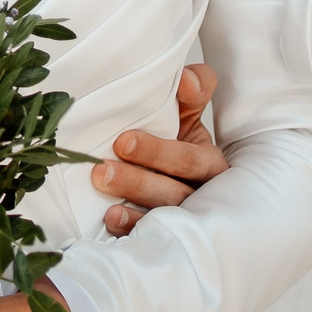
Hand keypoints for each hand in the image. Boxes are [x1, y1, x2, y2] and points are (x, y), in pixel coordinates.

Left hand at [97, 64, 225, 234]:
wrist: (156, 186)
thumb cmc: (168, 144)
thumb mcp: (182, 116)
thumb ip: (189, 91)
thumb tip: (187, 79)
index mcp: (207, 160)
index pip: (200, 143)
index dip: (183, 131)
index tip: (161, 109)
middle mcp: (201, 188)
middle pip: (184, 171)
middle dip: (154, 156)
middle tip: (120, 143)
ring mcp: (183, 212)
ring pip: (167, 201)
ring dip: (136, 187)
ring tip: (103, 175)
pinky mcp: (162, 231)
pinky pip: (149, 231)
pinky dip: (131, 223)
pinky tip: (112, 215)